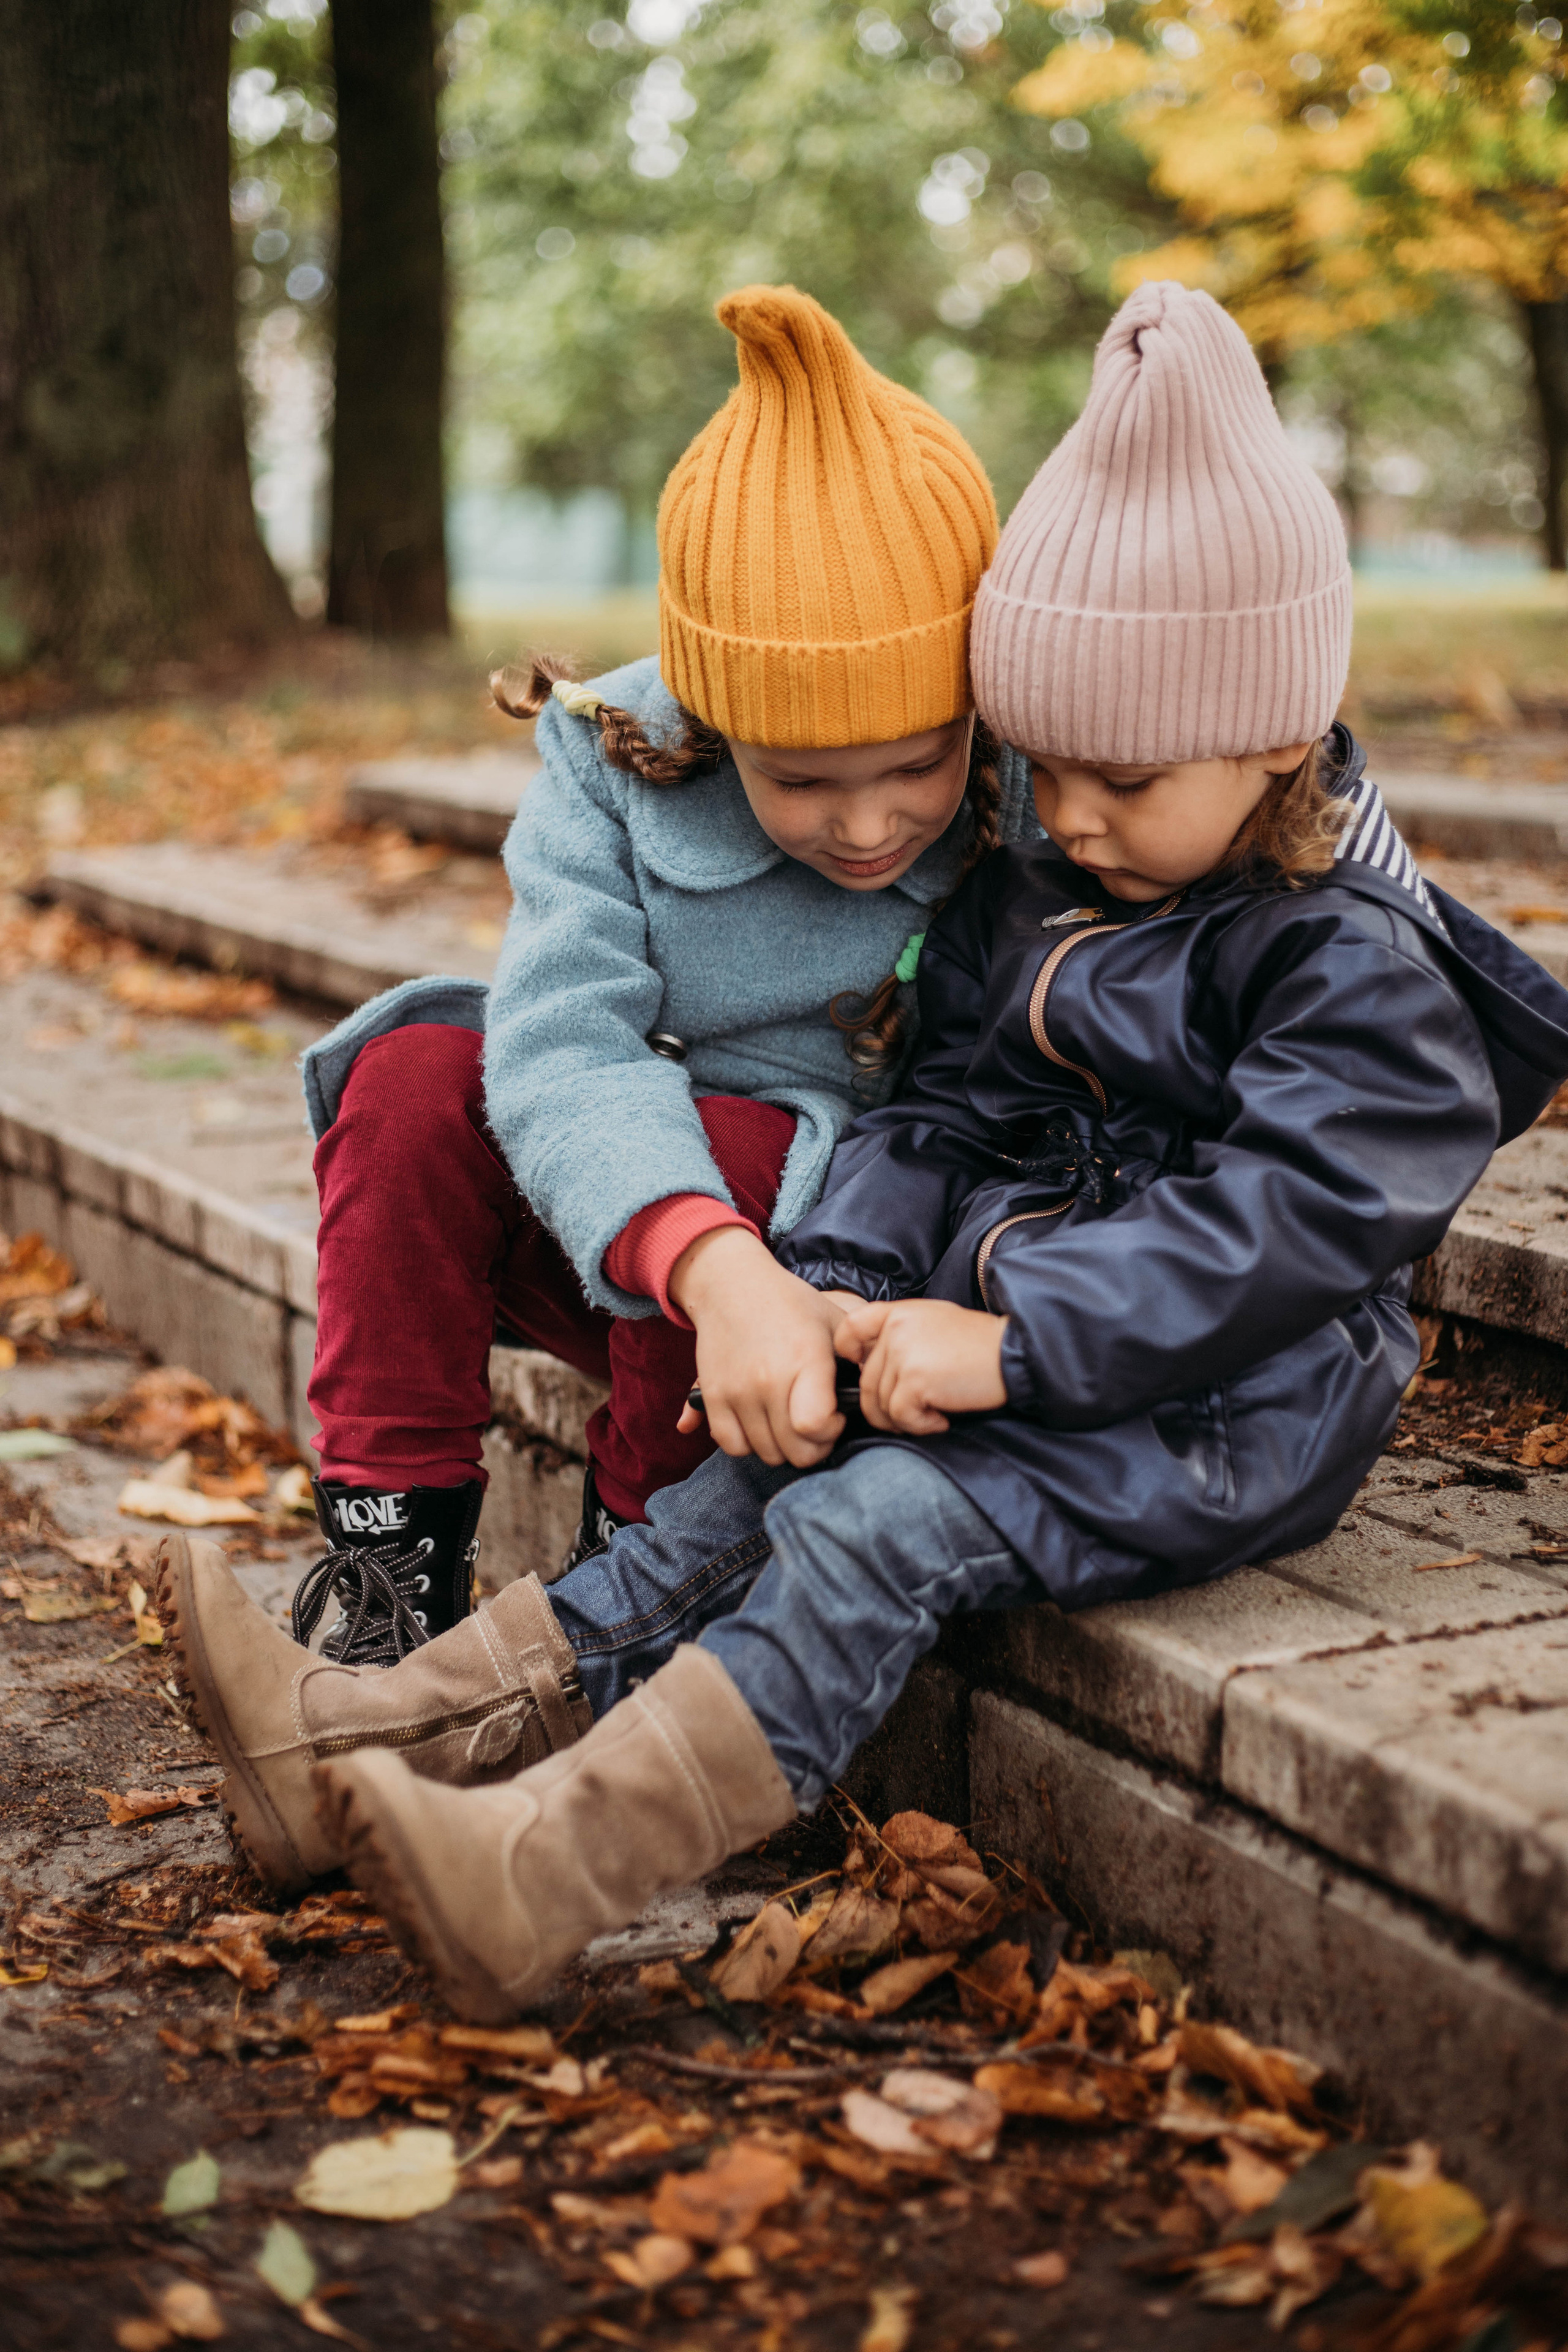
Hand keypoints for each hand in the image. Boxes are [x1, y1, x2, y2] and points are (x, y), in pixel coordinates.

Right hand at [670, 1227, 852, 1465]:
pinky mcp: (714, 1396)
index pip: (814, 1426)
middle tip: (817, 1427)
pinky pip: (732, 1444)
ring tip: (790, 1422)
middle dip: (814, 1446)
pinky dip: (749, 1443)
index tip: (836, 1417)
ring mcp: (737, 1391)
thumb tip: (879, 1386)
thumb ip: (860, 1356)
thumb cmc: (790, 1303)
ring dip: (783, 1446)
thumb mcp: (834, 1321)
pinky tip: (762, 1424)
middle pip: (794, 1451)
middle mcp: (768, 1379)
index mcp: (805, 1359)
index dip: (831, 1432)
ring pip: (766, 1453)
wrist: (731, 1284)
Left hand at [836, 1298, 1007, 1434]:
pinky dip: (921, 1426)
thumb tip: (867, 1368)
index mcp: (898, 1312)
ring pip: (879, 1404)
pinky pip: (900, 1417)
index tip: (869, 1373)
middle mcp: (895, 1329)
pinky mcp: (914, 1380)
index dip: (850, 1357)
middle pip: (866, 1382)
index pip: (849, 1330)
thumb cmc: (979, 1345)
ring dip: (906, 1419)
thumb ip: (899, 1337)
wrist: (1014, 1353)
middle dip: (888, 1406)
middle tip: (919, 1411)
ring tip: (935, 1413)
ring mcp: (902, 1353)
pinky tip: (942, 1419)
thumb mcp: (934, 1324)